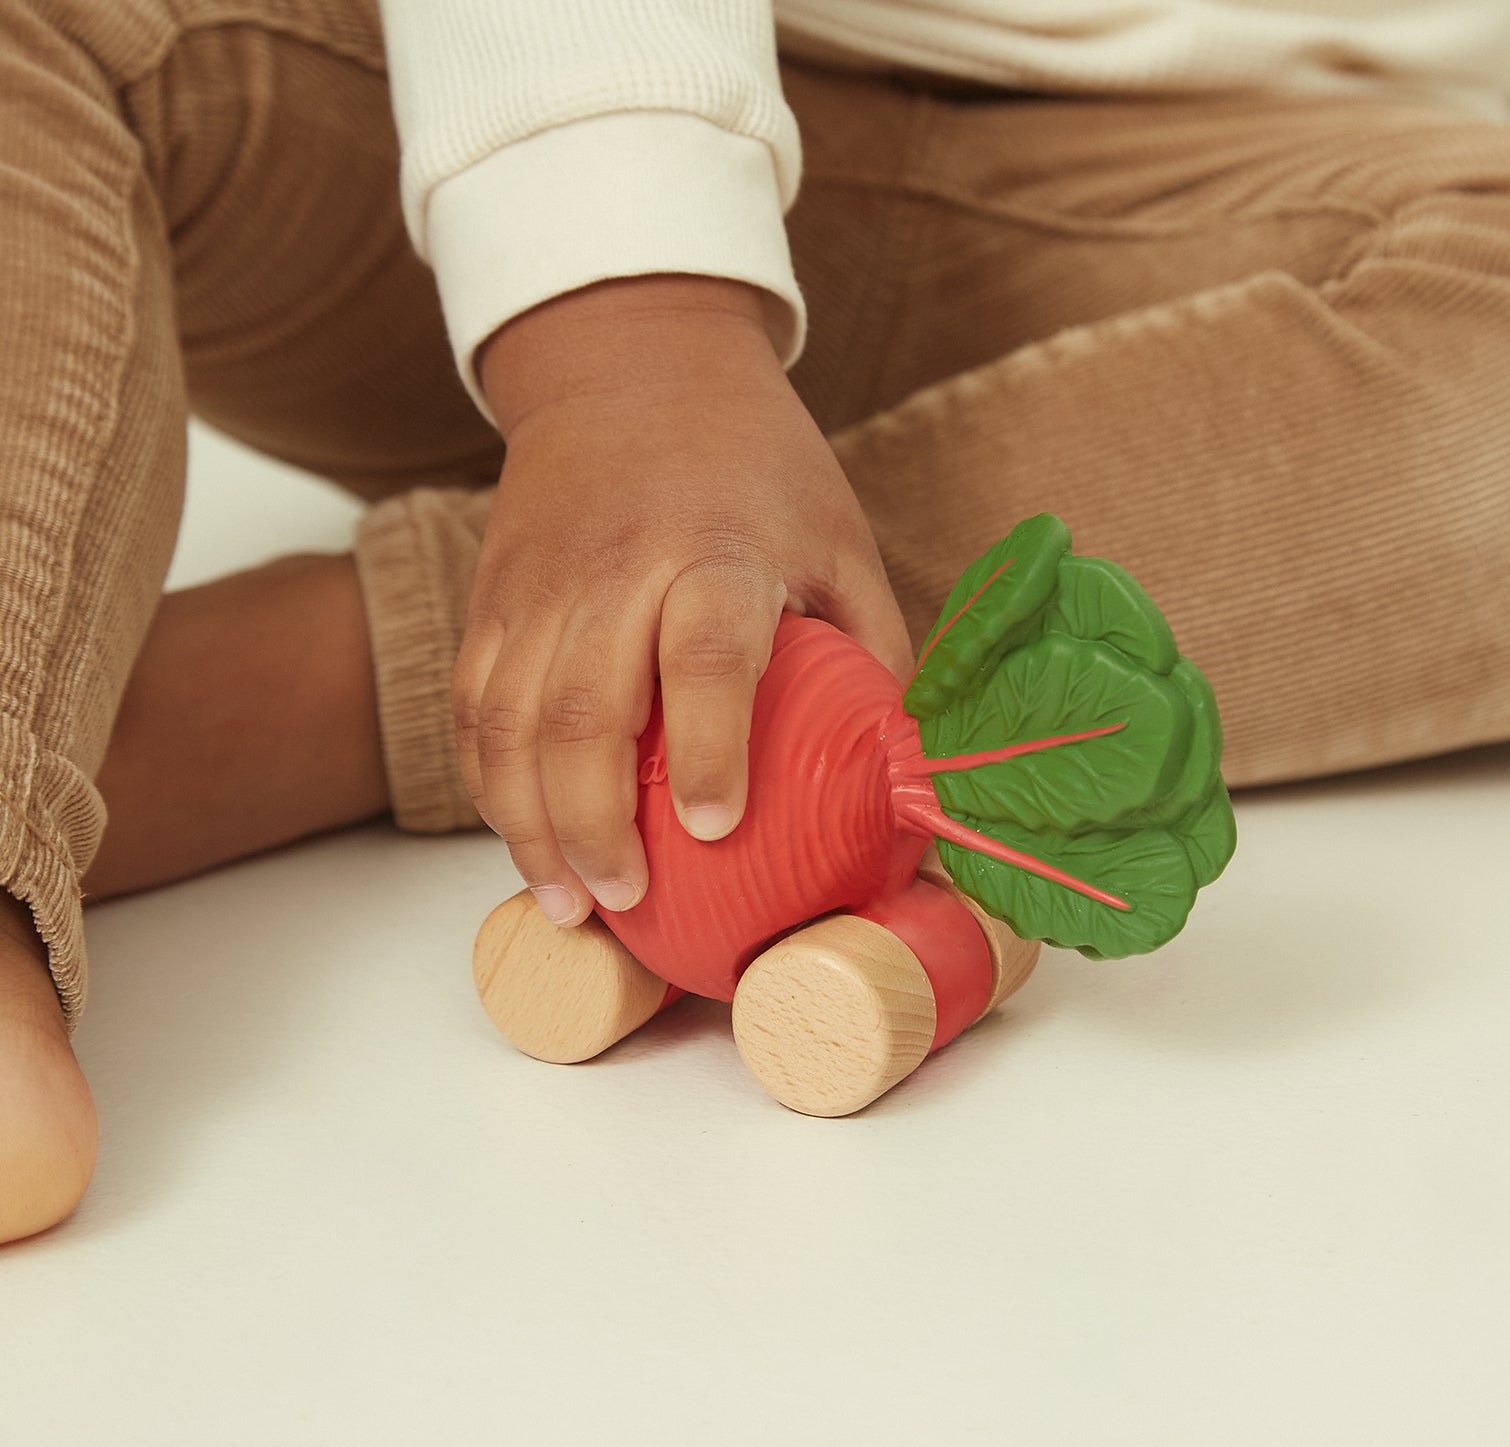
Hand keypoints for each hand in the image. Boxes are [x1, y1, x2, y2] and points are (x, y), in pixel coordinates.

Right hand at [460, 276, 912, 927]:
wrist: (631, 358)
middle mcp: (618, 570)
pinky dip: (489, 783)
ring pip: (510, 722)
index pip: (705, 656)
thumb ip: (872, 650)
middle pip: (586, 711)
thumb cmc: (756, 463)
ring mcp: (541, 586)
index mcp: (718, 551)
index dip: (707, 747)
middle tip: (628, 901)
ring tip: (568, 901)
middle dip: (596, 823)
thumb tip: (913, 773)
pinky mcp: (492, 597)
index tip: (714, 828)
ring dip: (530, 825)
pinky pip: (474, 706)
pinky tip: (523, 838)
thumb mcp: (839, 537)